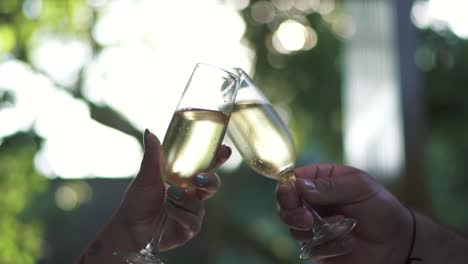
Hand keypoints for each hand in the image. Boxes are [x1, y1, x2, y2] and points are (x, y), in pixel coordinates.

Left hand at [118, 129, 230, 250]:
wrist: (129, 227)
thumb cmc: (138, 201)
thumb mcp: (146, 176)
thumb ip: (152, 156)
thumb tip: (149, 132)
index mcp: (186, 179)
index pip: (207, 166)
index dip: (218, 157)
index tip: (224, 149)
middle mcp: (193, 194)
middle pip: (213, 184)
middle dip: (211, 179)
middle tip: (199, 178)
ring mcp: (193, 212)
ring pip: (199, 202)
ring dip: (184, 198)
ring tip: (169, 195)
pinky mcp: (190, 229)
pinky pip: (193, 219)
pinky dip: (179, 213)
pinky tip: (168, 210)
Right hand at [276, 164, 411, 262]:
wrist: (396, 243)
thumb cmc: (381, 208)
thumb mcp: (360, 187)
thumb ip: (330, 186)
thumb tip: (299, 185)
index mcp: (321, 180)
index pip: (293, 180)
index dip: (287, 187)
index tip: (290, 193)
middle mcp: (313, 202)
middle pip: (285, 204)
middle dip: (291, 211)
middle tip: (306, 218)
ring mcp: (313, 225)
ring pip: (293, 227)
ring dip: (313, 229)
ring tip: (339, 227)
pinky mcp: (317, 247)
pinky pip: (310, 247)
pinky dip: (328, 245)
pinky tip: (348, 242)